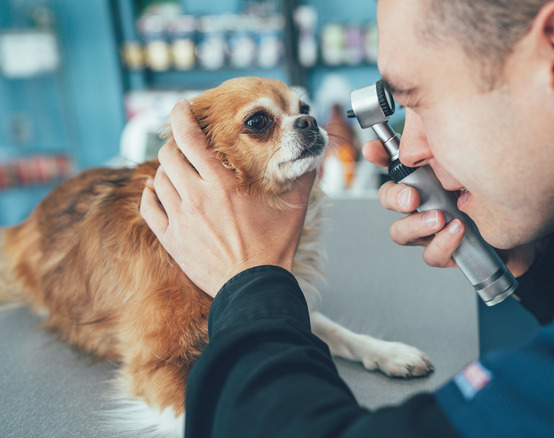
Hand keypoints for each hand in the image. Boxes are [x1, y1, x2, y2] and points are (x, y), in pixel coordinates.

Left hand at [140, 100, 314, 297]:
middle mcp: (196, 196)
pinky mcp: (171, 239)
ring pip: (158, 179)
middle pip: (168, 154)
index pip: (189, 137)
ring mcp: (180, 219)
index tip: (181, 107)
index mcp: (223, 183)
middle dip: (173, 142)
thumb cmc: (275, 247)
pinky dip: (151, 194)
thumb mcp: (296, 206)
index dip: (181, 115)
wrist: (255, 287)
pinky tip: (159, 191)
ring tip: (178, 169)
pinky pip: (149, 208)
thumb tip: (314, 151)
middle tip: (183, 143)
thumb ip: (303, 173)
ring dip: (166, 169)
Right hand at [363, 140, 540, 276]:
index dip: (378, 156)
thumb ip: (457, 144)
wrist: (532, 234)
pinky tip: (457, 231)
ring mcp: (433, 230)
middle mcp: (426, 203)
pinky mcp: (447, 253)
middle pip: (390, 199)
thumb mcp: (483, 161)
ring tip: (438, 218)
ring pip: (401, 231)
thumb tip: (438, 121)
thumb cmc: (506, 193)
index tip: (374, 150)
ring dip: (416, 224)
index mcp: (429, 177)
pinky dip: (442, 243)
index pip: (394, 163)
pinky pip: (432, 254)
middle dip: (394, 197)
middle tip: (411, 197)